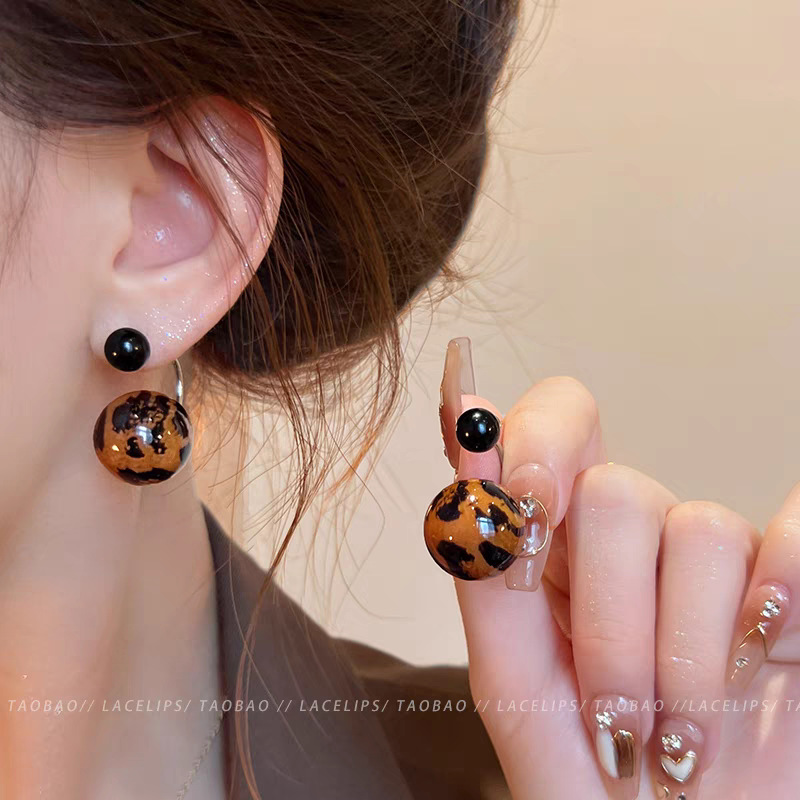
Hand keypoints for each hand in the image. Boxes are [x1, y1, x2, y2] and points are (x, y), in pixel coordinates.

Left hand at [437, 339, 799, 798]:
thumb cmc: (583, 774)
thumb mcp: (512, 679)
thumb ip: (486, 568)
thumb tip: (467, 443)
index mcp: (560, 543)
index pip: (557, 422)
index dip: (541, 442)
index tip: (530, 510)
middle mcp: (637, 535)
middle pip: (616, 495)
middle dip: (609, 623)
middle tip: (614, 716)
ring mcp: (716, 561)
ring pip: (701, 530)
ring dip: (684, 660)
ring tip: (679, 737)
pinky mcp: (787, 587)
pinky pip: (795, 535)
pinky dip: (780, 599)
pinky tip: (764, 658)